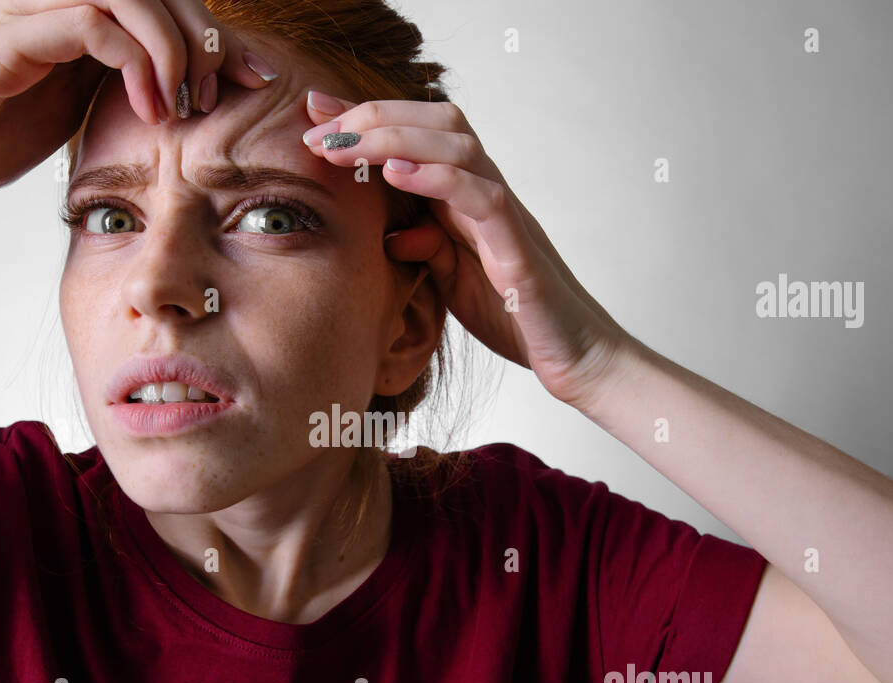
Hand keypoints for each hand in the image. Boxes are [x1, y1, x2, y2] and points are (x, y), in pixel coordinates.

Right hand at [0, 0, 277, 210]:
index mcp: (69, 7)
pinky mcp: (5, 37)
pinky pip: (91, 22)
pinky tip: (151, 106)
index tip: (253, 76)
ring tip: (187, 101)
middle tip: (226, 88)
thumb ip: (115, 84)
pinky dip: (135, 61)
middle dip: (205, 34)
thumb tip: (180, 93)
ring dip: (173, 45)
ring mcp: (25, 7)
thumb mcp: (69, 108)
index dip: (211, 30)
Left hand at [302, 92, 636, 410]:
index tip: (316, 115)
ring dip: (396, 137)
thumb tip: (390, 235)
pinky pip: (483, 198)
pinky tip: (398, 174)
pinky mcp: (519, 250)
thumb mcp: (453, 283)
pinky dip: (440, 178)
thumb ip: (426, 252)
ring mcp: (506, 217)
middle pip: (438, 122)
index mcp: (467, 200)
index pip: (420, 136)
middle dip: (374, 115)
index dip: (369, 118)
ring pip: (458, 146)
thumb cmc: (517, 318)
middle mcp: (488, 195)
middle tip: (319, 128)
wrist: (577, 357)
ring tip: (346, 144)